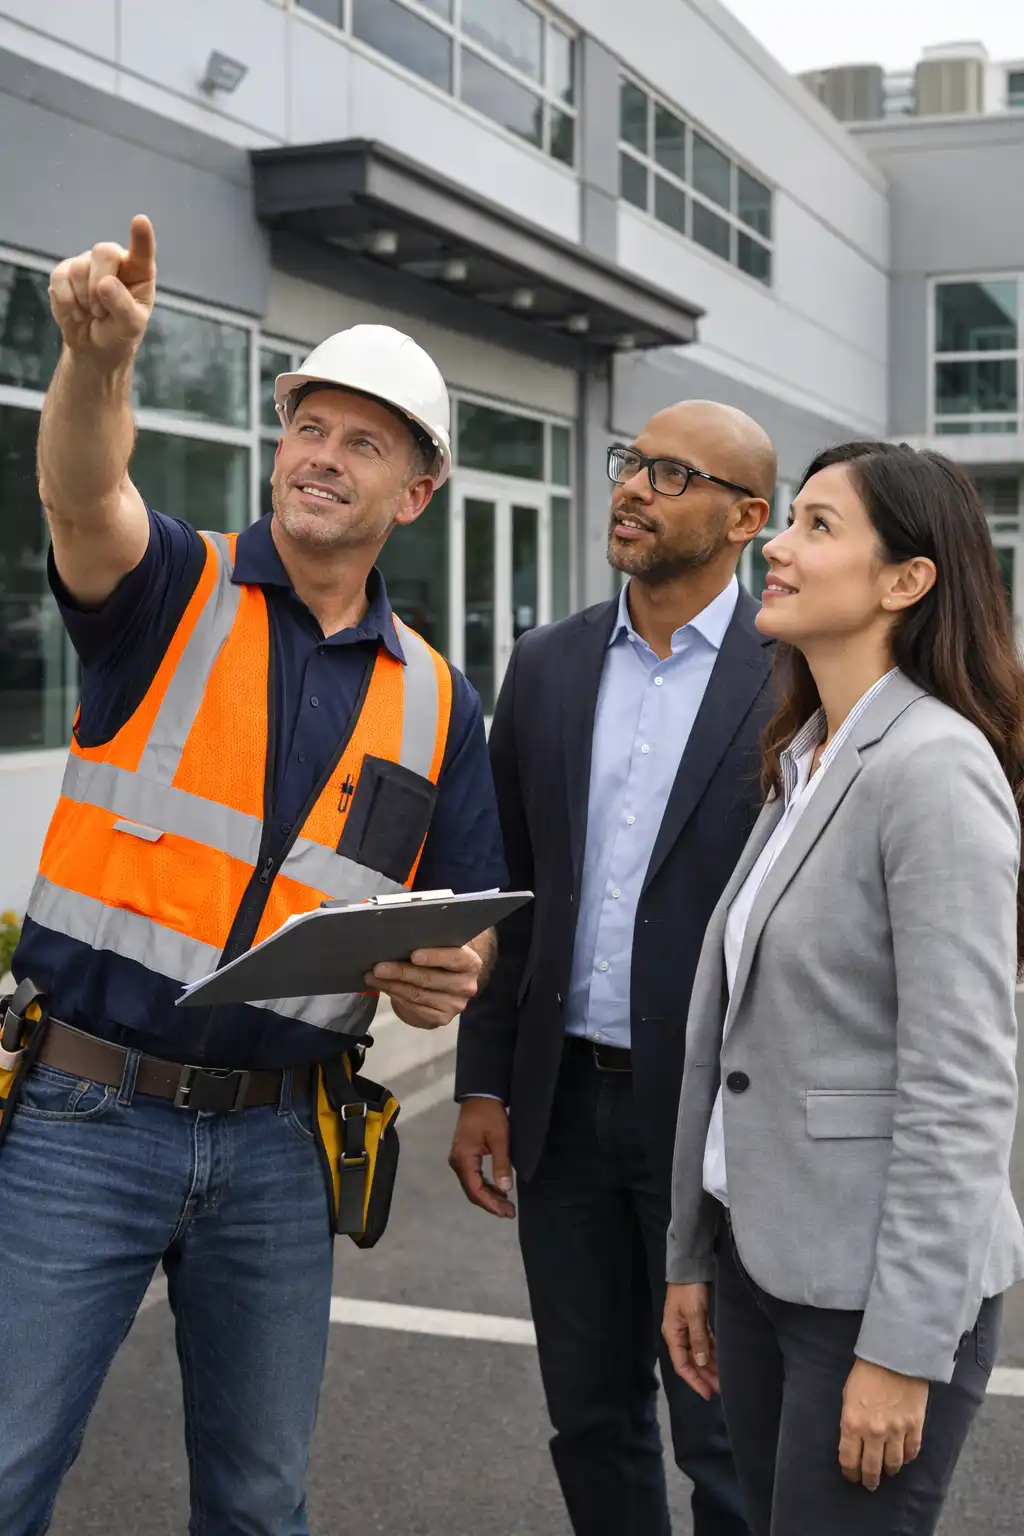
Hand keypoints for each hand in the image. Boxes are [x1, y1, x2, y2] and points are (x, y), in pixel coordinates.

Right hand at [48, 216, 156, 360]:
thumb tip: (105, 283)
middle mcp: (114, 260)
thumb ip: (123, 306)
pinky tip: (76, 312)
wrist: (95, 345)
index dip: (141, 236)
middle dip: (99, 284)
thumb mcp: (130, 327)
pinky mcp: (64, 272)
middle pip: (103, 252)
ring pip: (79, 268)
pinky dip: (67, 301)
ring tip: (93, 314)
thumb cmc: (120, 331)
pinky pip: (59, 278)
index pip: (142, 251)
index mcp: (138, 271)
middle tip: (101, 311)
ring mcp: (87, 263)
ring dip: (84, 299)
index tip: (140, 220)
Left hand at [368, 944, 481, 1029]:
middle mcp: (466, 986)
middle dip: (401, 972)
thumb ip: (432, 943)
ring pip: (417, 994)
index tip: (413, 955)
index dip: (434, 957)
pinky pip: (414, 1007)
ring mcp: (455, 1005)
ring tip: (372, 976)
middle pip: (429, 979)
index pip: (454, 958)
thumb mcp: (443, 948)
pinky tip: (383, 987)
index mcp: (470, 963)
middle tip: (378, 967)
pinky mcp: (442, 1018)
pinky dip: (395, 996)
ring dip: (391, 985)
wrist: (450, 985)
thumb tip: (399, 939)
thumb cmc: (441, 958)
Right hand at [449, 1098, 514, 1217]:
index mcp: (463, 1159)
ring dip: (489, 1196)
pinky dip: (485, 1186)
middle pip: (472, 1191)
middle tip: (509, 1213)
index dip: (491, 1204)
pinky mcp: (464, 1156)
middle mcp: (457, 1162)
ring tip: (506, 1206)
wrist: (480, 1096)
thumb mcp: (500, 1138)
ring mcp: (459, 1159)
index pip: (475, 1189)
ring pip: (472, 1186)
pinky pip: (473, 1177)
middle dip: (491, 1203)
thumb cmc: (490, 1115)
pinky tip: (499, 1191)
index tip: (506, 1212)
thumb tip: (505, 1189)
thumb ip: (502, 1164)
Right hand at [662, 1283, 719, 1400]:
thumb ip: (698, 1338)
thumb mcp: (694, 1314)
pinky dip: (712, 1353)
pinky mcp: (696, 1322)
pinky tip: (722, 1361)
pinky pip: (704, 1343)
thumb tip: (702, 1363)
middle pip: (691, 1361)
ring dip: (710, 1366)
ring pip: (699, 1354)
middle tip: (722, 1389)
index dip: (694, 1380)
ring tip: (724, 1379)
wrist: (690, 1267)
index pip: (682, 1364)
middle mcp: (679, 1335)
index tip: (708, 1393)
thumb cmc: (689, 1291)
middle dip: (705, 1376)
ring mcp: (687, 1329)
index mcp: (673, 1334)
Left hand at [838, 1359, 928, 1491]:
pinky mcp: (915, 1426)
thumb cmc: (867, 1372)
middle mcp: (874, 1432)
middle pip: (872, 1469)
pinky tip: (903, 1456)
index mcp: (852, 1423)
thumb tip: (853, 1443)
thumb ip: (850, 1422)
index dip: (850, 1472)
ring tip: (887, 1471)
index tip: (852, 1476)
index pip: (849, 1460)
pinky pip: (912, 1452)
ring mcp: (897, 1431)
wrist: (895, 1355)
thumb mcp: (848, 1396)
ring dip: (889, 1470)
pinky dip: (907, 1457)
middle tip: (870, 1484)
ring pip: (894, 1465)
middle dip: (869, 1480)